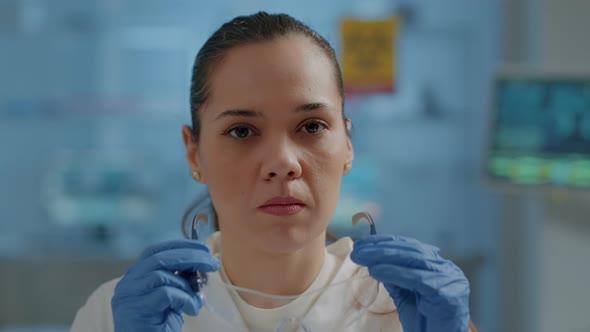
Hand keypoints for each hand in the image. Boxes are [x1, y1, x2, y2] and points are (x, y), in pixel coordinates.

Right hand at [111, 240, 219, 331]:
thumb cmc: (159, 326)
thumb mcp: (172, 297)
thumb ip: (179, 279)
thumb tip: (202, 262)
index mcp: (135, 275)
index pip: (155, 250)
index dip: (180, 246)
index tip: (203, 247)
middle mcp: (128, 282)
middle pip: (160, 258)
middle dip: (190, 257)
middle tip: (212, 263)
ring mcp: (129, 295)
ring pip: (162, 275)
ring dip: (187, 284)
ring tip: (196, 299)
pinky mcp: (136, 309)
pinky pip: (166, 294)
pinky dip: (185, 299)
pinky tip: (191, 310)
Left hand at [350, 235, 469, 331]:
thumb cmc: (426, 323)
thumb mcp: (405, 296)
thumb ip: (395, 278)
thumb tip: (374, 262)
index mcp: (438, 266)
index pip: (409, 247)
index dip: (384, 243)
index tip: (361, 244)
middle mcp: (447, 268)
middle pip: (410, 250)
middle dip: (381, 248)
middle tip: (358, 249)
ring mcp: (450, 279)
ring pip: (414, 259)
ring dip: (384, 256)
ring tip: (363, 257)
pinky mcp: (448, 293)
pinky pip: (417, 279)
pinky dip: (395, 273)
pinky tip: (377, 270)